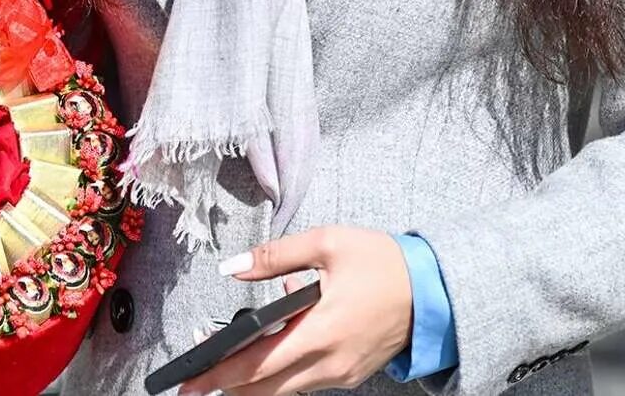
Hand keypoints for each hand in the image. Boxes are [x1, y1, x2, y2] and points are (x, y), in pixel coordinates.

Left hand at [180, 226, 412, 395]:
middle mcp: (330, 362)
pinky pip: (306, 381)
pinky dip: (282, 371)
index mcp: (322, 331)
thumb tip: (233, 267)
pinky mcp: (350, 375)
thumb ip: (276, 256)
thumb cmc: (383, 263)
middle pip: (266, 389)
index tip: (190, 384)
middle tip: (196, 383)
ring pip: (285, 389)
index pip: (258, 364)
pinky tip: (275, 345)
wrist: (433, 290)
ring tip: (226, 362)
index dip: (219, 376)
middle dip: (228, 387)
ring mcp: (341, 374)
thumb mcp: (327, 243)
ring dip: (254, 380)